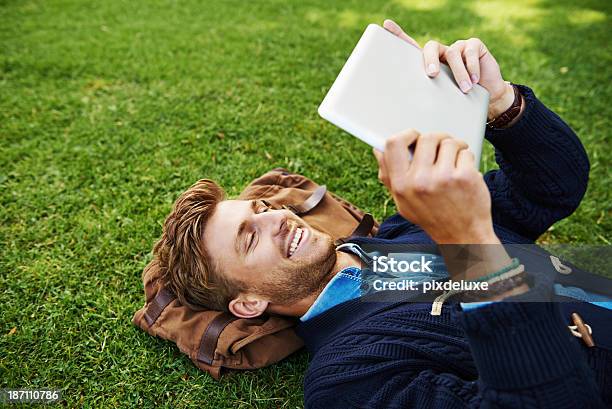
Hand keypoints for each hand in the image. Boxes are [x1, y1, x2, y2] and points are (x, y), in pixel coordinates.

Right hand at [374, 129, 499, 244]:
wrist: (462, 236)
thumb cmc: (432, 216)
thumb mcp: (403, 201)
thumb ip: (389, 176)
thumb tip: (377, 150)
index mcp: (400, 185)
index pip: (394, 144)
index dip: (406, 135)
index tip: (415, 137)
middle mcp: (419, 182)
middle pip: (425, 138)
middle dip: (436, 139)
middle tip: (442, 147)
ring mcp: (443, 179)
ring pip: (448, 142)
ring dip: (454, 147)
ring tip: (455, 160)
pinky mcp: (465, 177)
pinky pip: (465, 152)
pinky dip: (467, 157)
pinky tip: (465, 170)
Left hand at [383, 19, 515, 119]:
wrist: (488, 98)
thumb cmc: (461, 99)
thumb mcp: (443, 97)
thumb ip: (429, 93)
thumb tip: (409, 105)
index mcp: (430, 63)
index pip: (412, 47)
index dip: (399, 35)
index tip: (386, 25)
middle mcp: (441, 52)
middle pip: (430, 47)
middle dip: (429, 60)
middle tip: (432, 75)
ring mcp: (458, 46)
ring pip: (452, 54)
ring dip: (459, 74)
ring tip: (465, 89)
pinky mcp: (474, 45)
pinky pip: (469, 52)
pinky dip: (472, 68)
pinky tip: (476, 80)